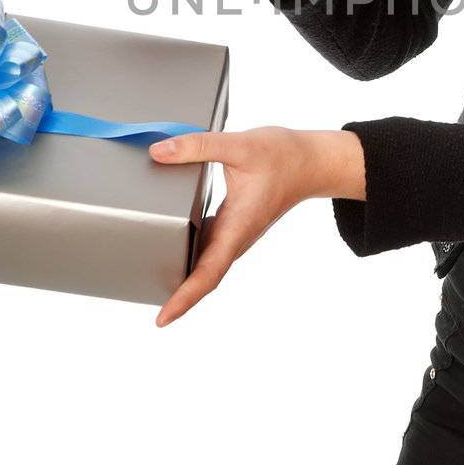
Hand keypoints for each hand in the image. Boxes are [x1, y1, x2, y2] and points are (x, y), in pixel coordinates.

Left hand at [148, 125, 365, 326]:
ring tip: (153, 287)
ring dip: (185, 279)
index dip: (184, 298)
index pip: (209, 273)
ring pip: (208, 265)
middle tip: (151, 313)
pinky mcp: (234, 224)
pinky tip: (173, 249)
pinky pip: (210, 247)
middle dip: (179, 297)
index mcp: (238, 226)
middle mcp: (237, 237)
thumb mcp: (241, 146)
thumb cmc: (284, 156)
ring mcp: (236, 233)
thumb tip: (158, 152)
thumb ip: (198, 147)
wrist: (312, 161)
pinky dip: (192, 256)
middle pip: (205, 277)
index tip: (163, 318)